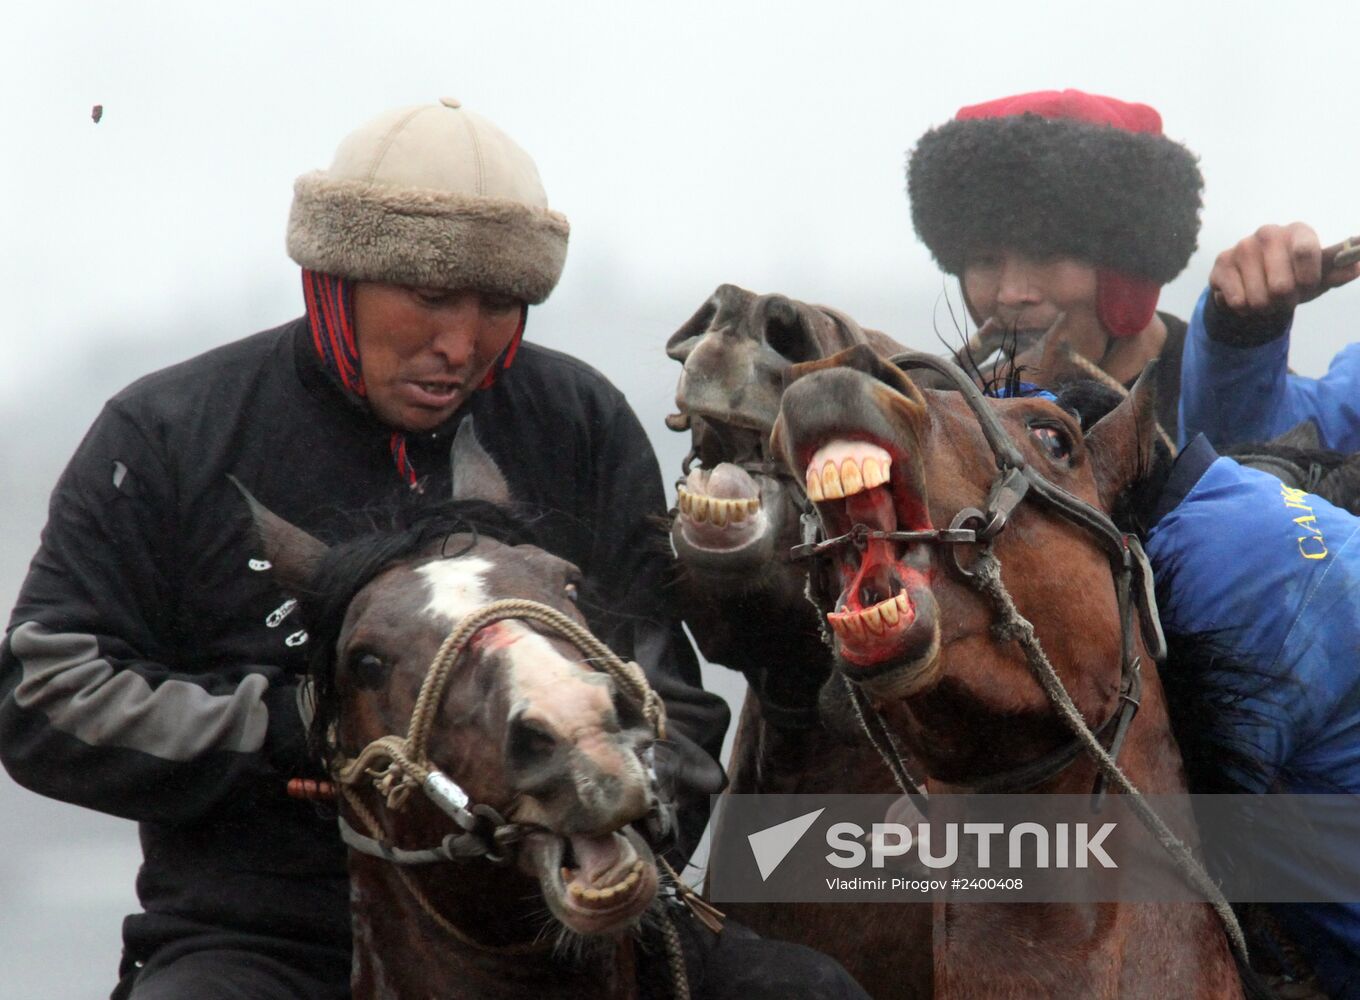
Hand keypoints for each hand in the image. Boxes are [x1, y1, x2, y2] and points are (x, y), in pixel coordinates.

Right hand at [1211, 223, 1359, 316]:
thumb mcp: (1318, 277)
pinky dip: (1243, 309)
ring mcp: (1242, 246)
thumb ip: (1337, 271)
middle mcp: (1269, 233)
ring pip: (1258, 298)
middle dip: (1284, 301)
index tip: (1307, 287)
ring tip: (1264, 299)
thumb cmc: (1292, 277)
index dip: (1307, 279)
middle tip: (1283, 297)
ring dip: (1264, 307)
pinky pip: (1237, 301)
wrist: (1253, 284)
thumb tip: (1356, 266)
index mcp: (1298, 231)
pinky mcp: (1221, 263)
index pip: (1306, 252)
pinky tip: (1245, 298)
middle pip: (1281, 285)